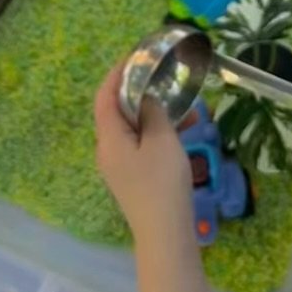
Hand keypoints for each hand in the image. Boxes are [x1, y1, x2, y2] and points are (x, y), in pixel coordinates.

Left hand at [95, 65, 191, 240]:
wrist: (165, 235)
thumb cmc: (161, 183)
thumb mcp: (161, 140)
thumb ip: (152, 112)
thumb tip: (146, 98)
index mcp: (108, 138)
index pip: (104, 96)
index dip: (116, 73)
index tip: (135, 56)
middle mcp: (108, 150)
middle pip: (118, 111)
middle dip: (140, 92)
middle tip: (162, 77)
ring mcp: (120, 166)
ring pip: (134, 129)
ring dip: (155, 114)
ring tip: (184, 105)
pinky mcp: (133, 178)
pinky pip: (142, 145)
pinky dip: (159, 133)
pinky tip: (187, 130)